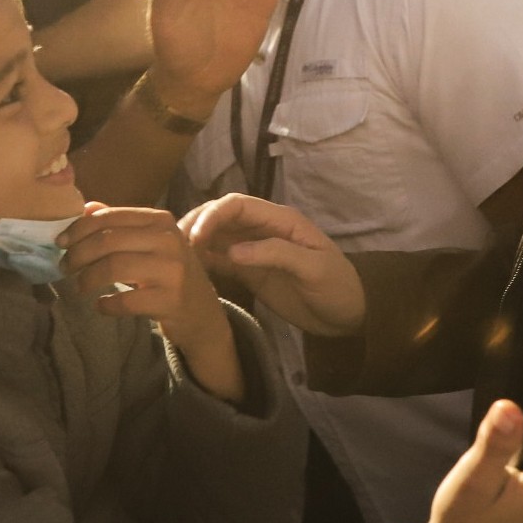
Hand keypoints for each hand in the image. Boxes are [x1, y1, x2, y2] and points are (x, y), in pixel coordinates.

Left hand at [62, 204, 243, 401]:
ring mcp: (172, 271)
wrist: (202, 312)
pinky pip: (126, 301)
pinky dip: (106, 304)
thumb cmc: (169, 273)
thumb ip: (120, 224)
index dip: (79, 229)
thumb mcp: (150, 242)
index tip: (60, 243)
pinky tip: (100, 305)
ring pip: (114, 267)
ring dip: (87, 278)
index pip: (110, 218)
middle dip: (78, 254)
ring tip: (79, 287)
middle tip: (64, 267)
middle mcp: (169, 240)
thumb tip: (85, 208)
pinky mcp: (170, 300)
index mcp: (161, 221)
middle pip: (108, 241)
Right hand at [181, 193, 362, 336]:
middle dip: (196, 224)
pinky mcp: (249, 272)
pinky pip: (220, 260)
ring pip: (216, 236)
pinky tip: (185, 269)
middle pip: (221, 216)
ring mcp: (254, 250)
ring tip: (173, 256)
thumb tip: (233, 250)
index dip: (212, 215)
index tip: (194, 235)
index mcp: (280, 220)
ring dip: (194, 241)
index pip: (237, 205)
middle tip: (174, 245)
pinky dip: (202, 261)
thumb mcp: (314, 269)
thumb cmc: (338, 288)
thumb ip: (276, 254)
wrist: (349, 317)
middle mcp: (263, 230)